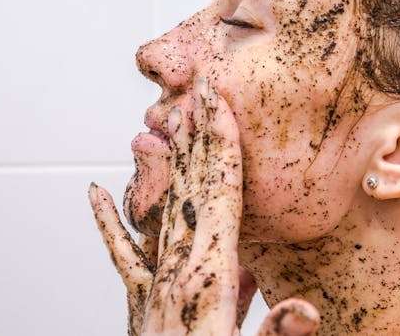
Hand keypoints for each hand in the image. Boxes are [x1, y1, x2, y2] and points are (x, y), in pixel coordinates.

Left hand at [89, 79, 319, 334]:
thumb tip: (304, 309)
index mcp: (206, 280)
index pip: (217, 195)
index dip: (220, 145)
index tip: (218, 103)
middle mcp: (175, 272)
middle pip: (188, 188)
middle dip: (196, 135)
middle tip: (196, 90)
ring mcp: (154, 286)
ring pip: (160, 209)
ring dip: (166, 163)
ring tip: (164, 124)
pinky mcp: (141, 303)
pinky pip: (123, 253)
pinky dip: (109, 220)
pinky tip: (95, 191)